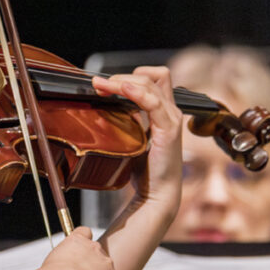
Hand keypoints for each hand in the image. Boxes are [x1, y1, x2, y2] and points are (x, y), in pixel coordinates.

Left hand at [92, 66, 183, 214]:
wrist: (156, 194)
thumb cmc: (144, 169)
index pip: (153, 78)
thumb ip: (127, 119)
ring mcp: (171, 119)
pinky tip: (122, 89)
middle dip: (121, 76)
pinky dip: (136, 92)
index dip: (129, 75)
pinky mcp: (169, 130)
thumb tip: (107, 104)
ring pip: (150, 84)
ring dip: (122, 81)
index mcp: (162, 111)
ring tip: (102, 86)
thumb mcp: (132, 136)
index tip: (104, 83)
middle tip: (98, 84)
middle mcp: (170, 111)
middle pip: (151, 77)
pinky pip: (154, 103)